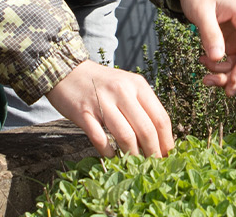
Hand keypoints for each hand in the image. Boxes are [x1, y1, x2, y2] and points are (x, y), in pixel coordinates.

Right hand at [45, 60, 174, 157]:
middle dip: (153, 152)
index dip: (167, 141)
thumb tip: (159, 138)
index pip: (160, 117)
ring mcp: (102, 102)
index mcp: (137, 85)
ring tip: (135, 164)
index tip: (168, 155)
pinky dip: (108, 152)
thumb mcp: (127, 86)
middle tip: (154, 165)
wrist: (66, 71)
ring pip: (125, 136)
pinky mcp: (83, 112)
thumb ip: (142, 106)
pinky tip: (112, 156)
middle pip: (146, 129)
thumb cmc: (101, 82)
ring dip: (132, 155)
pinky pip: (100, 138)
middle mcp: (122, 91)